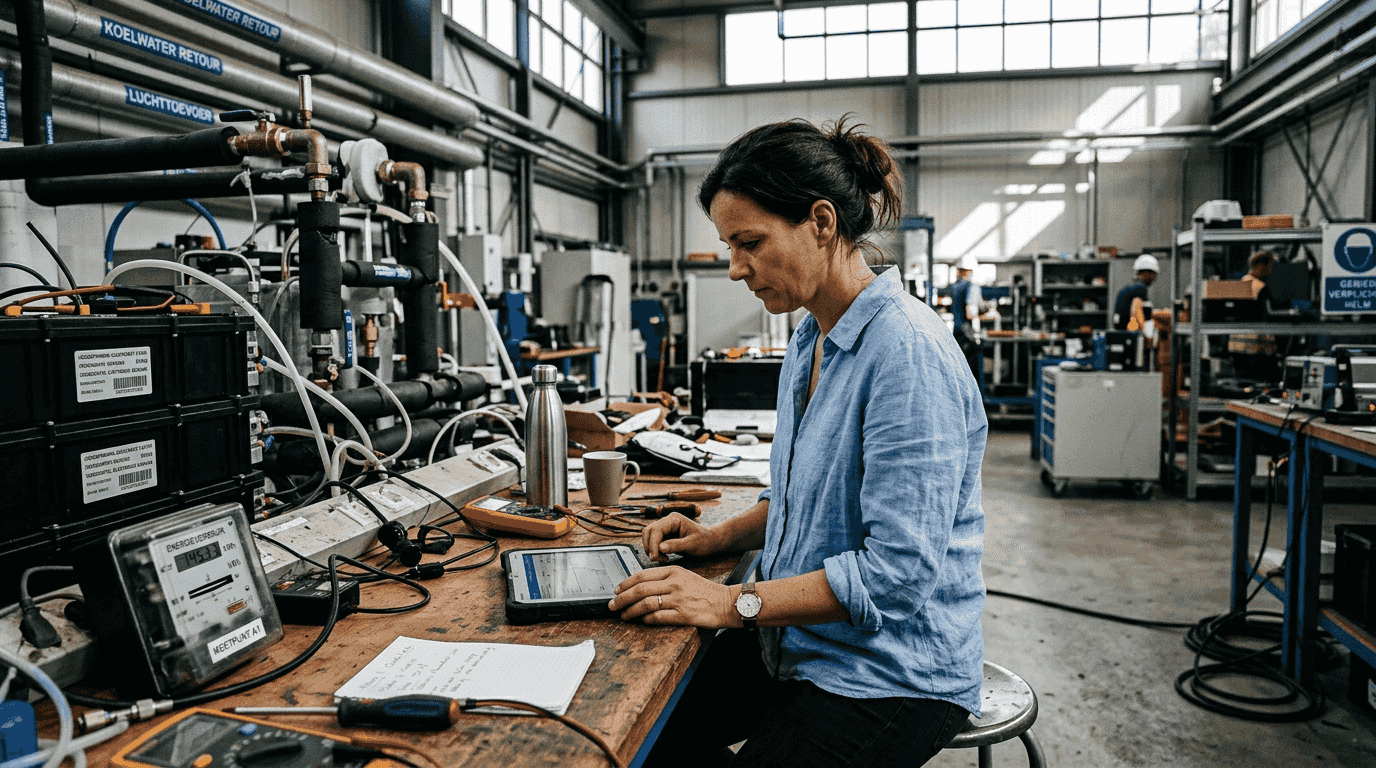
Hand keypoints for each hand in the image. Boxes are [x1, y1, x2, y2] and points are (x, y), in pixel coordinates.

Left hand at [609, 566, 734, 626]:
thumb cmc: (705, 591)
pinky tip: (641, 621)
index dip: (626, 583)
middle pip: (640, 590)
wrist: (726, 602)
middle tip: (612, 605)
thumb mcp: (685, 576)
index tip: (616, 590)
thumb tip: (642, 586)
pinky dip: (646, 620)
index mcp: (673, 571)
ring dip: (630, 611)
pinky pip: (657, 617)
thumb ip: (665, 579)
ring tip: (624, 616)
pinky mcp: (683, 615)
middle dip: (622, 599)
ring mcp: (678, 599)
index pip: (642, 575)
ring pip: (645, 604)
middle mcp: (674, 583)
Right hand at [641, 512, 722, 561]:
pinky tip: (664, 557)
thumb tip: (660, 548)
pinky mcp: (664, 536)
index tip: (655, 557)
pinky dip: (655, 551)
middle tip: (657, 559)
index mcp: (674, 519)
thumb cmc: (704, 541)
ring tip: (663, 559)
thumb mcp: (692, 544)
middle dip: (649, 547)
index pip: (656, 529)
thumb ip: (676, 545)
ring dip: (651, 550)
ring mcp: (665, 528)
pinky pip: (653, 543)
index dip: (652, 544)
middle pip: (648, 531)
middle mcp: (667, 521)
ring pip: (648, 537)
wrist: (710, 542)